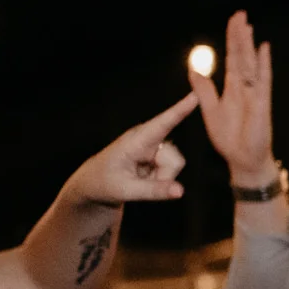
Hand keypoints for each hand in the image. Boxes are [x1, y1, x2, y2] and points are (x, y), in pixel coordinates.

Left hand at [64, 95, 195, 207]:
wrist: (94, 182)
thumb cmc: (104, 182)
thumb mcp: (125, 190)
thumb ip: (154, 191)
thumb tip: (181, 191)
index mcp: (135, 141)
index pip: (161, 124)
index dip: (179, 110)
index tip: (194, 96)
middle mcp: (148, 138)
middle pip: (174, 159)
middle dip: (164, 176)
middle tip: (141, 182)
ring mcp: (154, 145)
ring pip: (175, 165)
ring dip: (162, 178)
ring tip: (141, 179)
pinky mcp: (158, 152)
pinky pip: (172, 169)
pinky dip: (161, 178)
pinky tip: (145, 176)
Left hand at [188, 10, 275, 183]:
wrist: (242, 160)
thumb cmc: (229, 140)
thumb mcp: (210, 111)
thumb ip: (204, 90)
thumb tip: (193, 69)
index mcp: (232, 89)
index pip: (232, 58)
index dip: (232, 40)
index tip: (233, 21)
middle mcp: (245, 88)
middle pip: (242, 56)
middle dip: (240, 35)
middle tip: (240, 14)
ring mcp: (255, 94)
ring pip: (250, 64)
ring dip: (248, 44)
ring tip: (247, 25)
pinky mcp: (261, 104)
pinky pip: (263, 81)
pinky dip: (264, 64)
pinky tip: (264, 48)